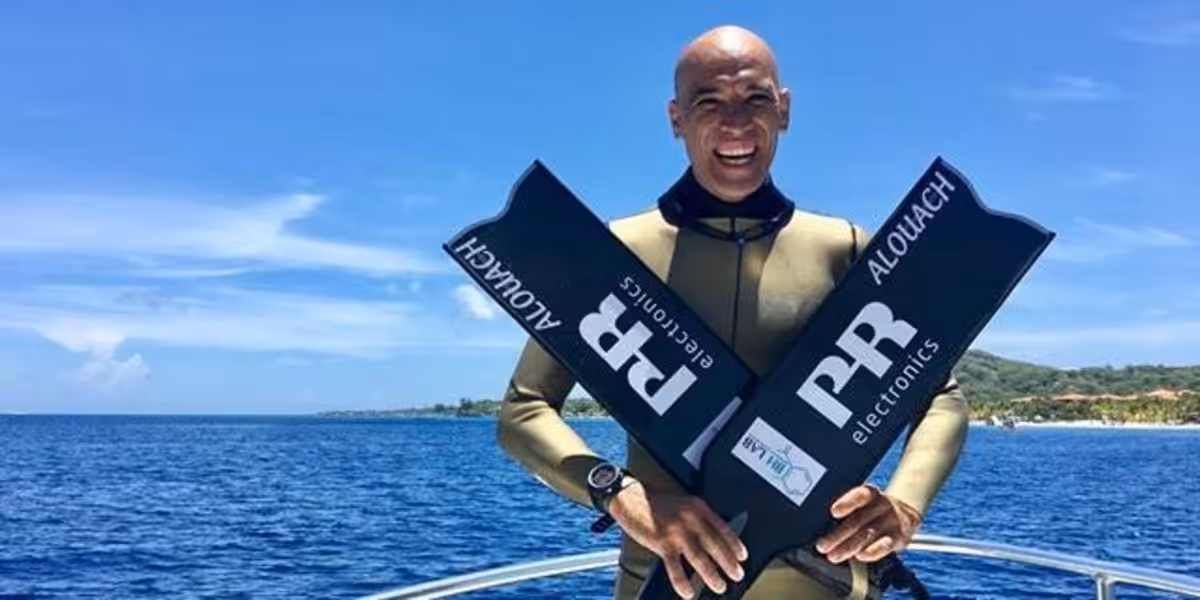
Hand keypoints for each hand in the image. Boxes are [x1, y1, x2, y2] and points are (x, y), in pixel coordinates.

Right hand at [608, 479, 747, 598]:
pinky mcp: (662, 543)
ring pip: (700, 558)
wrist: (629, 497)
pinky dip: (683, 582)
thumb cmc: (655, 502)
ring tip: (720, 586)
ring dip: (712, 575)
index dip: (734, 543)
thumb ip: (697, 519)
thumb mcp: (682, 504)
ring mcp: (676, 531)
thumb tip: (711, 540)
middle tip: (737, 574)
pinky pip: (675, 567)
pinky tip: (688, 592)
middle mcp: (690, 518)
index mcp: (697, 507)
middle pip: (715, 545)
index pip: (722, 527)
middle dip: (728, 562)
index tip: (742, 556)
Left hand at [815, 485, 921, 564]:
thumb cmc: (873, 510)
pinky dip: (872, 551)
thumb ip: (847, 511)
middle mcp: (882, 505)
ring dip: (849, 547)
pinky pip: (886, 545)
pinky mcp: (899, 536)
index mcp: (870, 493)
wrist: (905, 513)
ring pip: (869, 534)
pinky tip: (860, 556)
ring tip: (834, 555)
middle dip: (838, 535)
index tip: (834, 512)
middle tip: (822, 545)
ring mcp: (892, 520)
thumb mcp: (863, 504)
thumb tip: (820, 525)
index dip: (847, 502)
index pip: (860, 495)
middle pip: (859, 520)